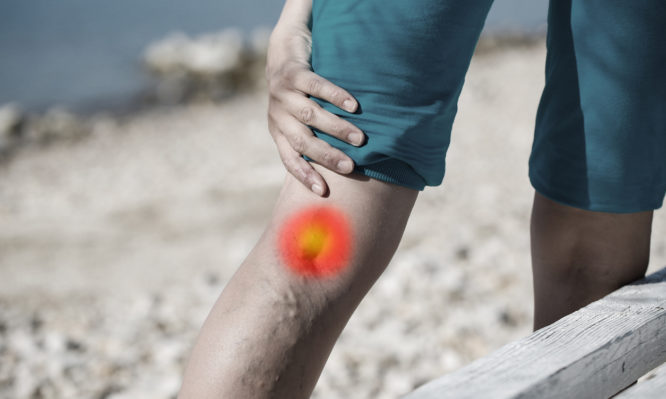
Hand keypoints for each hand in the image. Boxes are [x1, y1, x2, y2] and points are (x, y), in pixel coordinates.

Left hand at [265, 22, 364, 195]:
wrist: (284, 49)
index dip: (305, 175)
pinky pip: (315, 86)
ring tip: (360, 139)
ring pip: (311, 115)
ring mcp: (282, 93)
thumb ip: (312, 136)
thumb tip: (343, 167)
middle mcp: (278, 115)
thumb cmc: (299, 91)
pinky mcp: (292, 72)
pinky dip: (336, 96)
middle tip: (350, 167)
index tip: (323, 191)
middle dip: (327, 156)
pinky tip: (353, 106)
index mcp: (279, 131)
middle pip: (303, 141)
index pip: (290, 159)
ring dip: (336, 129)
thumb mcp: (297, 116)